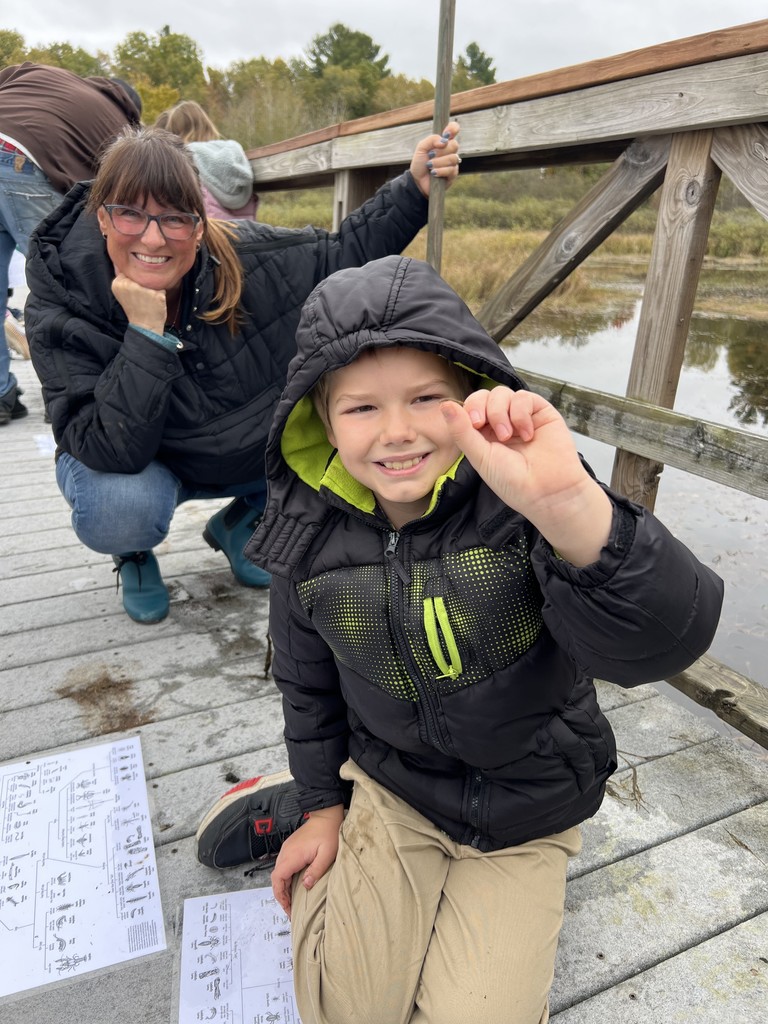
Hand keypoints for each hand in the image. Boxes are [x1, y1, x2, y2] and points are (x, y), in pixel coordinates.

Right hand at [112, 273, 167, 334]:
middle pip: (142, 274)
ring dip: (153, 288)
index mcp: (118, 283)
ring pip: (152, 280)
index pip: (129, 270)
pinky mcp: (156, 295)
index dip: (134, 279)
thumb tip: (124, 261)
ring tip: (147, 300)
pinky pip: (161, 288)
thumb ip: (123, 277)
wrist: (144, 326)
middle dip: (144, 283)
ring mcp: (143, 289)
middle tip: (141, 297)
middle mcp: (129, 284)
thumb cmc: (135, 308)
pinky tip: (154, 303)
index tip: (133, 292)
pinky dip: (160, 294)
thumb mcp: (123, 291)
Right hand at [271, 804, 343, 917]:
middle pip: (276, 878)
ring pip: (279, 872)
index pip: (278, 879)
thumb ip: (315, 871)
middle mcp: (286, 852)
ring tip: (292, 901)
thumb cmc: (328, 833)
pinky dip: (286, 879)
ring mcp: (287, 849)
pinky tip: (295, 886)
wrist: (326, 815)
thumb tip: (305, 886)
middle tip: (291, 909)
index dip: (280, 895)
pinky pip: (284, 866)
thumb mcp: (326, 854)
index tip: (288, 908)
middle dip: (281, 895)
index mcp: (292, 855)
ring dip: (283, 888)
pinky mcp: (291, 848)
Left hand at [410, 121, 460, 197]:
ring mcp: (453, 163)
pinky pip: (451, 170)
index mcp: (443, 142)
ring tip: (429, 166)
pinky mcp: (453, 175)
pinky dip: (440, 171)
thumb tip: (444, 141)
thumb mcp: (421, 148)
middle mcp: (450, 151)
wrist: (417, 181)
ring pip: (453, 158)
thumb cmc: (420, 164)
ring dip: (439, 162)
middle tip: (430, 155)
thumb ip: (431, 139)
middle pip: (454, 145)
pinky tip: (433, 173)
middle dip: (441, 151)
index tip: (447, 133)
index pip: (454, 129)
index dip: (453, 128)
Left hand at [441, 388, 613, 565]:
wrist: (547, 491)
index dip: (469, 409)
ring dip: (501, 412)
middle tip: (484, 425)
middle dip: (482, 407)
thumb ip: (462, 431)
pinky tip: (527, 434)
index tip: (474, 424)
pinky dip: (521, 413)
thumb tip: (444, 405)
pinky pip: (523, 397)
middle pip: (484, 395)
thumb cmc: (512, 481)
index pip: (470, 408)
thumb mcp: (480, 456)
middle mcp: (501, 423)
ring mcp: (521, 416)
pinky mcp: (540, 412)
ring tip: (508, 436)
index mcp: (483, 435)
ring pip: (502, 393)